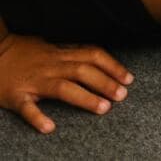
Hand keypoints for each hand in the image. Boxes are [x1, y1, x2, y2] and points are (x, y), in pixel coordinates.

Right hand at [0, 33, 131, 134]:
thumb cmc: (24, 52)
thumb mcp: (51, 47)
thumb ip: (72, 52)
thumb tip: (98, 56)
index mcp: (60, 54)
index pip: (93, 55)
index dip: (113, 66)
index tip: (129, 79)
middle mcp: (50, 66)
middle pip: (83, 71)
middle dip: (105, 83)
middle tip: (122, 96)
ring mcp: (33, 81)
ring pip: (62, 88)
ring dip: (85, 98)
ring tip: (103, 108)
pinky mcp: (16, 95)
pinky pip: (27, 107)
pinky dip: (37, 117)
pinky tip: (49, 127)